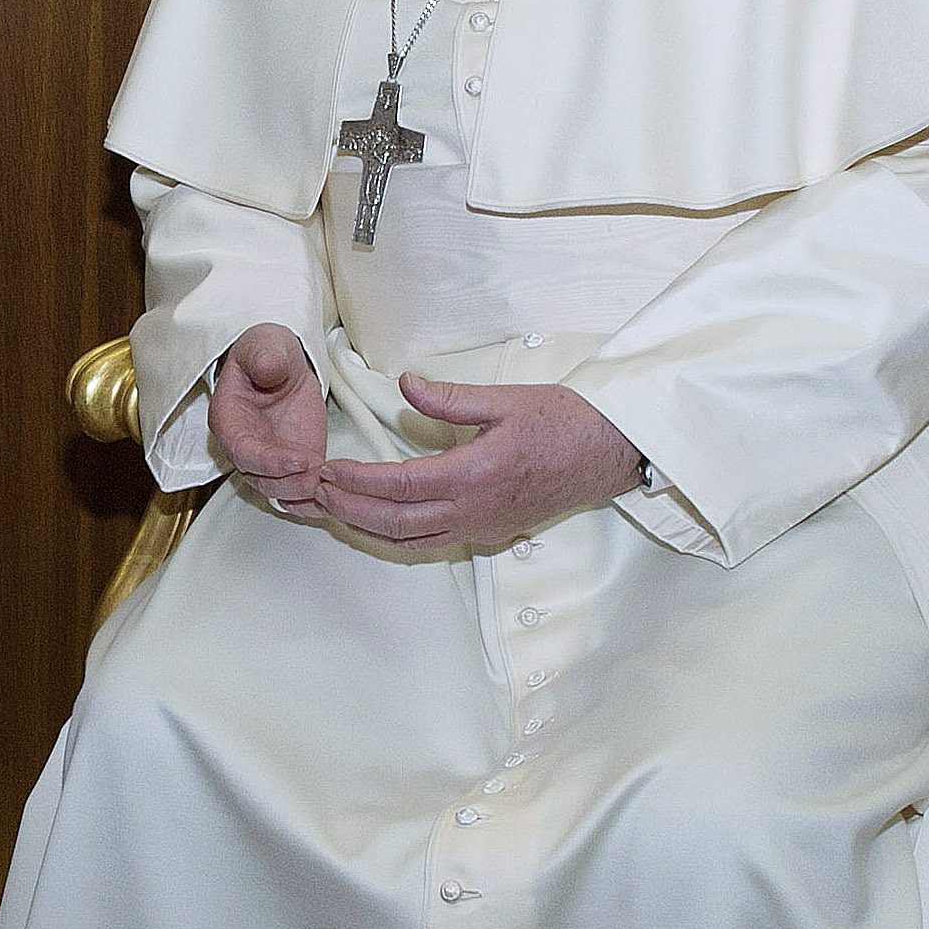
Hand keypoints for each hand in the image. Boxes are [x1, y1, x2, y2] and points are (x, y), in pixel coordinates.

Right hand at [209, 323, 327, 508]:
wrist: (283, 363)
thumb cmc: (267, 353)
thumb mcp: (266, 345)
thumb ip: (265, 356)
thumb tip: (268, 369)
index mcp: (228, 419)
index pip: (243, 451)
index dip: (270, 461)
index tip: (301, 459)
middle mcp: (243, 445)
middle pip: (258, 478)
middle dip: (287, 482)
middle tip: (316, 474)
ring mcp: (267, 457)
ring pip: (276, 489)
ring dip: (299, 491)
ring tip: (324, 482)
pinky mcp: (291, 463)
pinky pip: (294, 489)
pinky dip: (308, 499)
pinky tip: (326, 497)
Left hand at [313, 376, 641, 554]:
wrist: (613, 454)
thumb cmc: (565, 422)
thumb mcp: (506, 399)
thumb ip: (449, 398)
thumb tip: (404, 385)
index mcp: (475, 474)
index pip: (399, 484)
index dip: (357, 481)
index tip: (328, 469)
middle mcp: (475, 510)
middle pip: (395, 522)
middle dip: (349, 510)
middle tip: (316, 493)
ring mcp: (483, 527)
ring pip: (411, 542)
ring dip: (367, 529)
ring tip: (334, 510)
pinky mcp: (491, 533)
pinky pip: (433, 543)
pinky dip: (397, 537)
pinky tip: (377, 522)